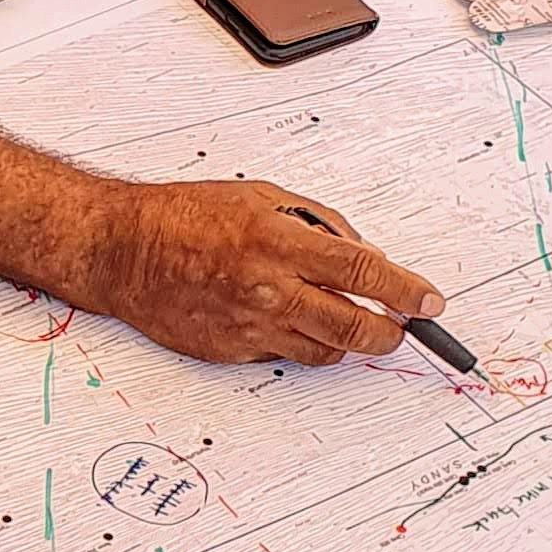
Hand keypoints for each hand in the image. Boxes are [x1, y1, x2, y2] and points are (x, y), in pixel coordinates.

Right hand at [67, 176, 440, 366]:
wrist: (122, 250)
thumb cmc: (183, 216)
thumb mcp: (260, 196)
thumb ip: (317, 225)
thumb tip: (360, 256)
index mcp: (277, 242)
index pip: (363, 271)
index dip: (405, 290)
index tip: (428, 300)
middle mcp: (267, 288)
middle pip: (355, 326)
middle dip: (390, 331)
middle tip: (401, 326)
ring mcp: (250, 325)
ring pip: (325, 350)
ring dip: (346, 339)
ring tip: (344, 320)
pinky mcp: (231, 350)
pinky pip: (285, 354)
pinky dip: (299, 340)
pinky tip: (290, 320)